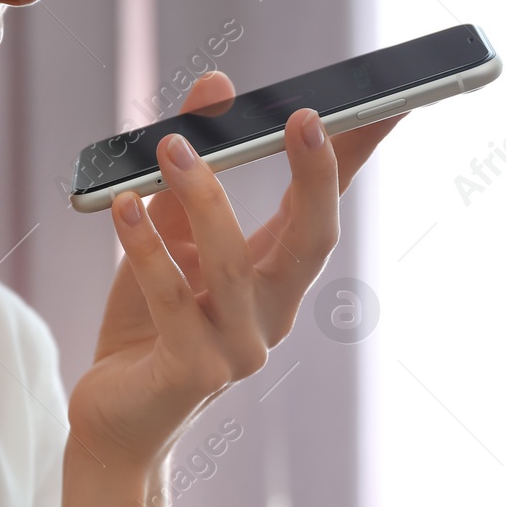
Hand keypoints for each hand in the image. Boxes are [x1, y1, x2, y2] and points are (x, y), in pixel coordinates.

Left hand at [68, 70, 405, 468]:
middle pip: (312, 240)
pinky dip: (147, 249)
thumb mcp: (168, 232)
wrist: (116, 421)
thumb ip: (189, 165)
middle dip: (315, 176)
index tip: (389, 100)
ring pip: (234, 264)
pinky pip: (173, 300)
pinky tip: (125, 208)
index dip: (356, 156)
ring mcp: (239, 349)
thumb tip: (216, 85)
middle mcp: (272, 313)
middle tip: (303, 117)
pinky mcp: (193, 372)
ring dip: (205, 198)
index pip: (326, 208)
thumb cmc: (148, 325)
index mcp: (276, 278)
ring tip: (173, 147)